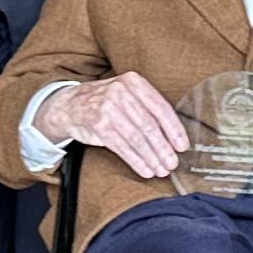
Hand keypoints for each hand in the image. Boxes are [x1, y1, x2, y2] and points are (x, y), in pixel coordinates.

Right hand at [39, 72, 187, 181]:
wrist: (70, 104)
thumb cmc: (105, 102)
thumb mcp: (127, 94)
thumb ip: (147, 108)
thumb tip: (173, 136)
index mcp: (134, 82)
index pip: (161, 108)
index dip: (174, 129)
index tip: (182, 146)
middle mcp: (121, 92)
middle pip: (149, 126)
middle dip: (164, 148)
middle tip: (172, 163)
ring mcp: (108, 108)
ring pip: (137, 138)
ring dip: (151, 157)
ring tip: (161, 170)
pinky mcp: (98, 125)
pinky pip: (122, 147)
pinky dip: (136, 161)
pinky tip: (145, 169)